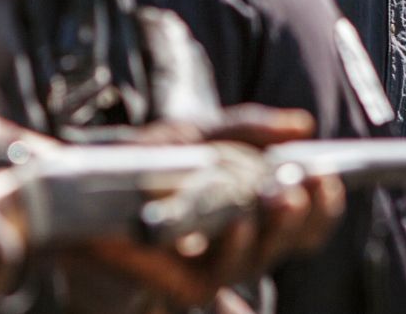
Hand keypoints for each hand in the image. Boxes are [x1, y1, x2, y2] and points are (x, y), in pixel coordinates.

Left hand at [79, 105, 345, 307]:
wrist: (75, 196)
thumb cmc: (138, 168)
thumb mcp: (194, 136)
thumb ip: (245, 129)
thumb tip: (302, 124)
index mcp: (247, 208)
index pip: (302, 217)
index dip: (322, 203)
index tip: (330, 175)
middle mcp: (238, 240)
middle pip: (290, 240)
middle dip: (306, 213)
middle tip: (310, 184)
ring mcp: (212, 264)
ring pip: (260, 256)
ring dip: (275, 226)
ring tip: (282, 195)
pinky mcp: (183, 282)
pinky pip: (218, 271)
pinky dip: (230, 243)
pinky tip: (235, 222)